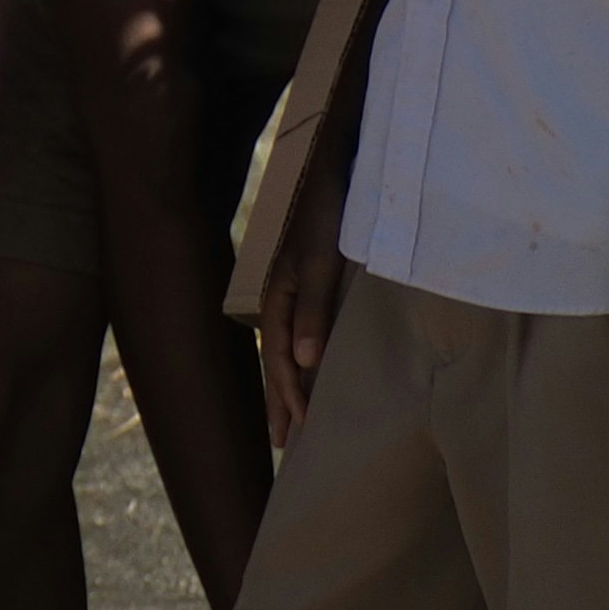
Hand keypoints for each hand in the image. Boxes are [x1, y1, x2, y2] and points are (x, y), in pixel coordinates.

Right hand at [258, 139, 356, 446]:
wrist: (332, 166)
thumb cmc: (329, 213)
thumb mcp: (321, 260)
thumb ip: (312, 307)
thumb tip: (305, 361)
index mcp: (278, 295)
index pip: (279, 357)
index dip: (288, 394)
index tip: (298, 430)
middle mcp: (280, 295)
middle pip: (276, 357)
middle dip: (279, 399)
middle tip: (282, 442)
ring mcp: (291, 287)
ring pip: (285, 346)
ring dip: (288, 383)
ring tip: (291, 415)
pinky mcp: (307, 278)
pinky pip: (297, 330)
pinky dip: (299, 357)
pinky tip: (307, 366)